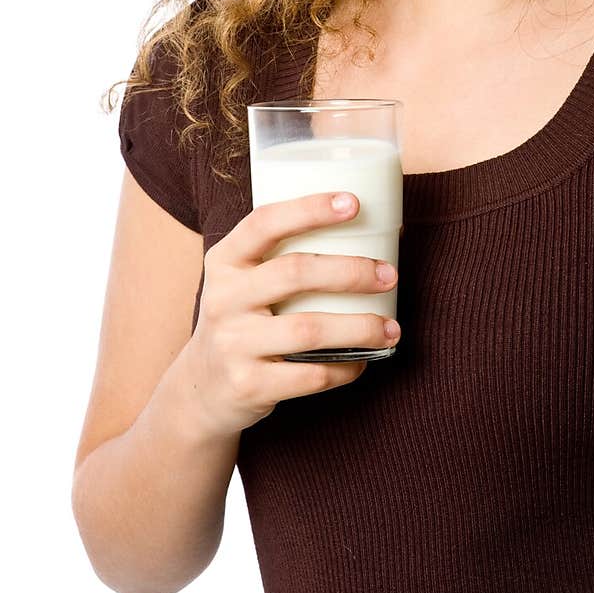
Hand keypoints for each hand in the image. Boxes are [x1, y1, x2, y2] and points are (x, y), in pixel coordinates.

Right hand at [184, 192, 398, 439]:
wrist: (202, 389)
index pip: (264, 223)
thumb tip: (373, 234)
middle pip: (294, 273)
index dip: (310, 209)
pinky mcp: (248, 385)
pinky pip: (311, 375)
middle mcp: (223, 298)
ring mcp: (233, 344)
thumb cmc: (243, 322)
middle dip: (351, 271)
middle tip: (389, 275)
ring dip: (359, 327)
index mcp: (224, 261)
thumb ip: (284, 259)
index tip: (354, 203)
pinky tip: (362, 361)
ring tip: (391, 328)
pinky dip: (346, 367)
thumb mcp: (243, 283)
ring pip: (308, 329)